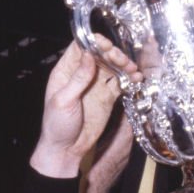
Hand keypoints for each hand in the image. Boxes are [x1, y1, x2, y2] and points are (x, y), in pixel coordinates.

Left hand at [29, 39, 135, 177]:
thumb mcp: (64, 101)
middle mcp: (82, 75)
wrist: (66, 150)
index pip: (79, 48)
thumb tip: (89, 55)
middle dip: (112, 53)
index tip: (104, 43)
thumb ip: (78, 78)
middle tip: (120, 58)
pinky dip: (129, 79)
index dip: (93, 42)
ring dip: (123, 65)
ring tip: (132, 69)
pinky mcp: (107, 97)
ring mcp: (96, 85)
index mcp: (65, 71)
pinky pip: (120, 83)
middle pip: (100, 55)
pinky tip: (136, 78)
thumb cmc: (57, 126)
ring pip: (112, 67)